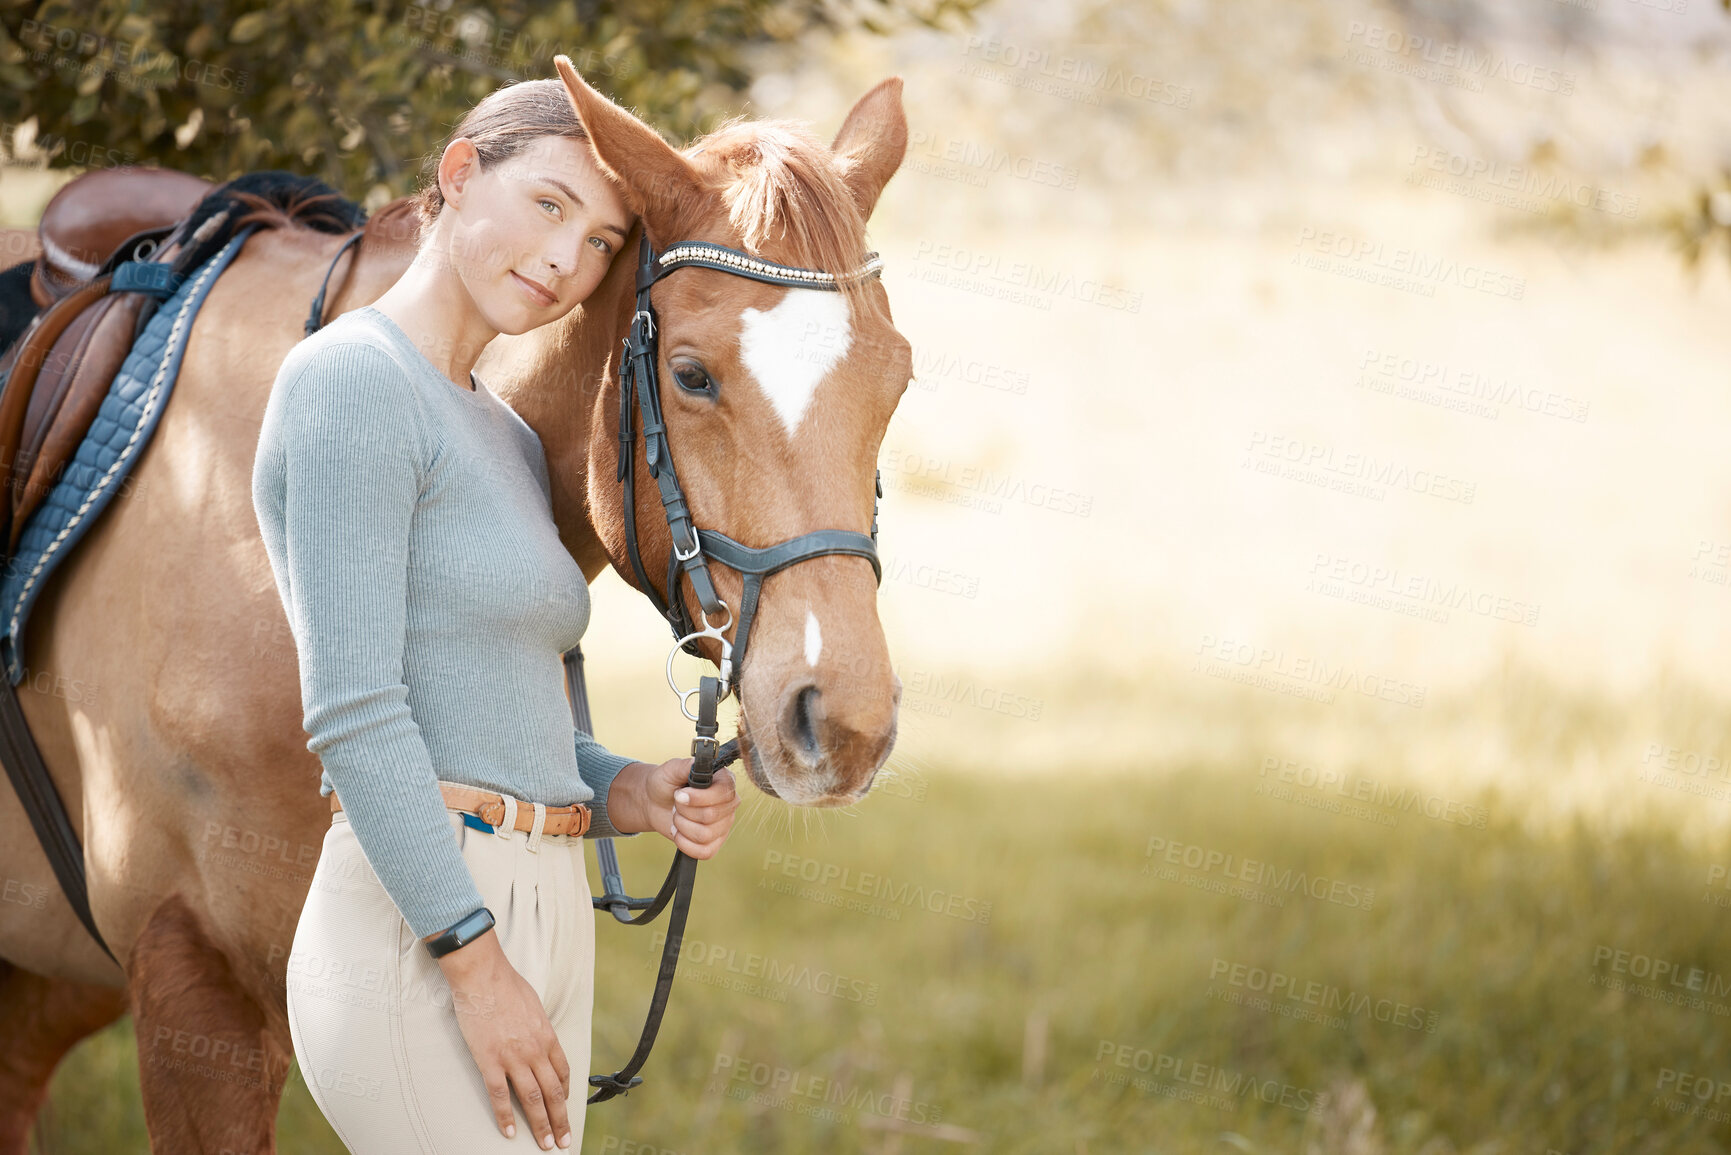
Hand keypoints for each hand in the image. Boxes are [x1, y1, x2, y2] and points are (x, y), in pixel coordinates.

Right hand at [431, 930, 572, 1148]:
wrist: (483, 977)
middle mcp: (535, 1051)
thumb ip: (538, 1026)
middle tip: (564, 1140)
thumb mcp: (534, 1005)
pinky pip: (501, 1096)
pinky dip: (506, 1117)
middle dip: (560, 1119)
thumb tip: (537, 1036)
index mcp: (547, 1036)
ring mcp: (514, 1058)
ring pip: (532, 1099)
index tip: (564, 1105)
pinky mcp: (490, 1062)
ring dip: (541, 1125)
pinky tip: (510, 1132)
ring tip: (546, 1144)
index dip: (565, 1092)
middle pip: (553, 1092)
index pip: (562, 1072)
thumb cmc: (507, 986)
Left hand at [613, 757, 738, 857]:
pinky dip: (684, 843)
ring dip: (682, 826)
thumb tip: (699, 767)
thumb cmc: (665, 783)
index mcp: (724, 781)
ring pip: (704, 835)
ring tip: (677, 817)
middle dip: (684, 811)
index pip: (724, 793)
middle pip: (711, 816)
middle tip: (676, 803)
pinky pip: (704, 852)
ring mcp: (724, 826)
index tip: (679, 794)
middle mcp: (729, 804)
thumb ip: (687, 765)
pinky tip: (678, 833)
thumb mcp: (672, 769)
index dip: (699, 797)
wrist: (653, 802)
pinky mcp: (714, 844)